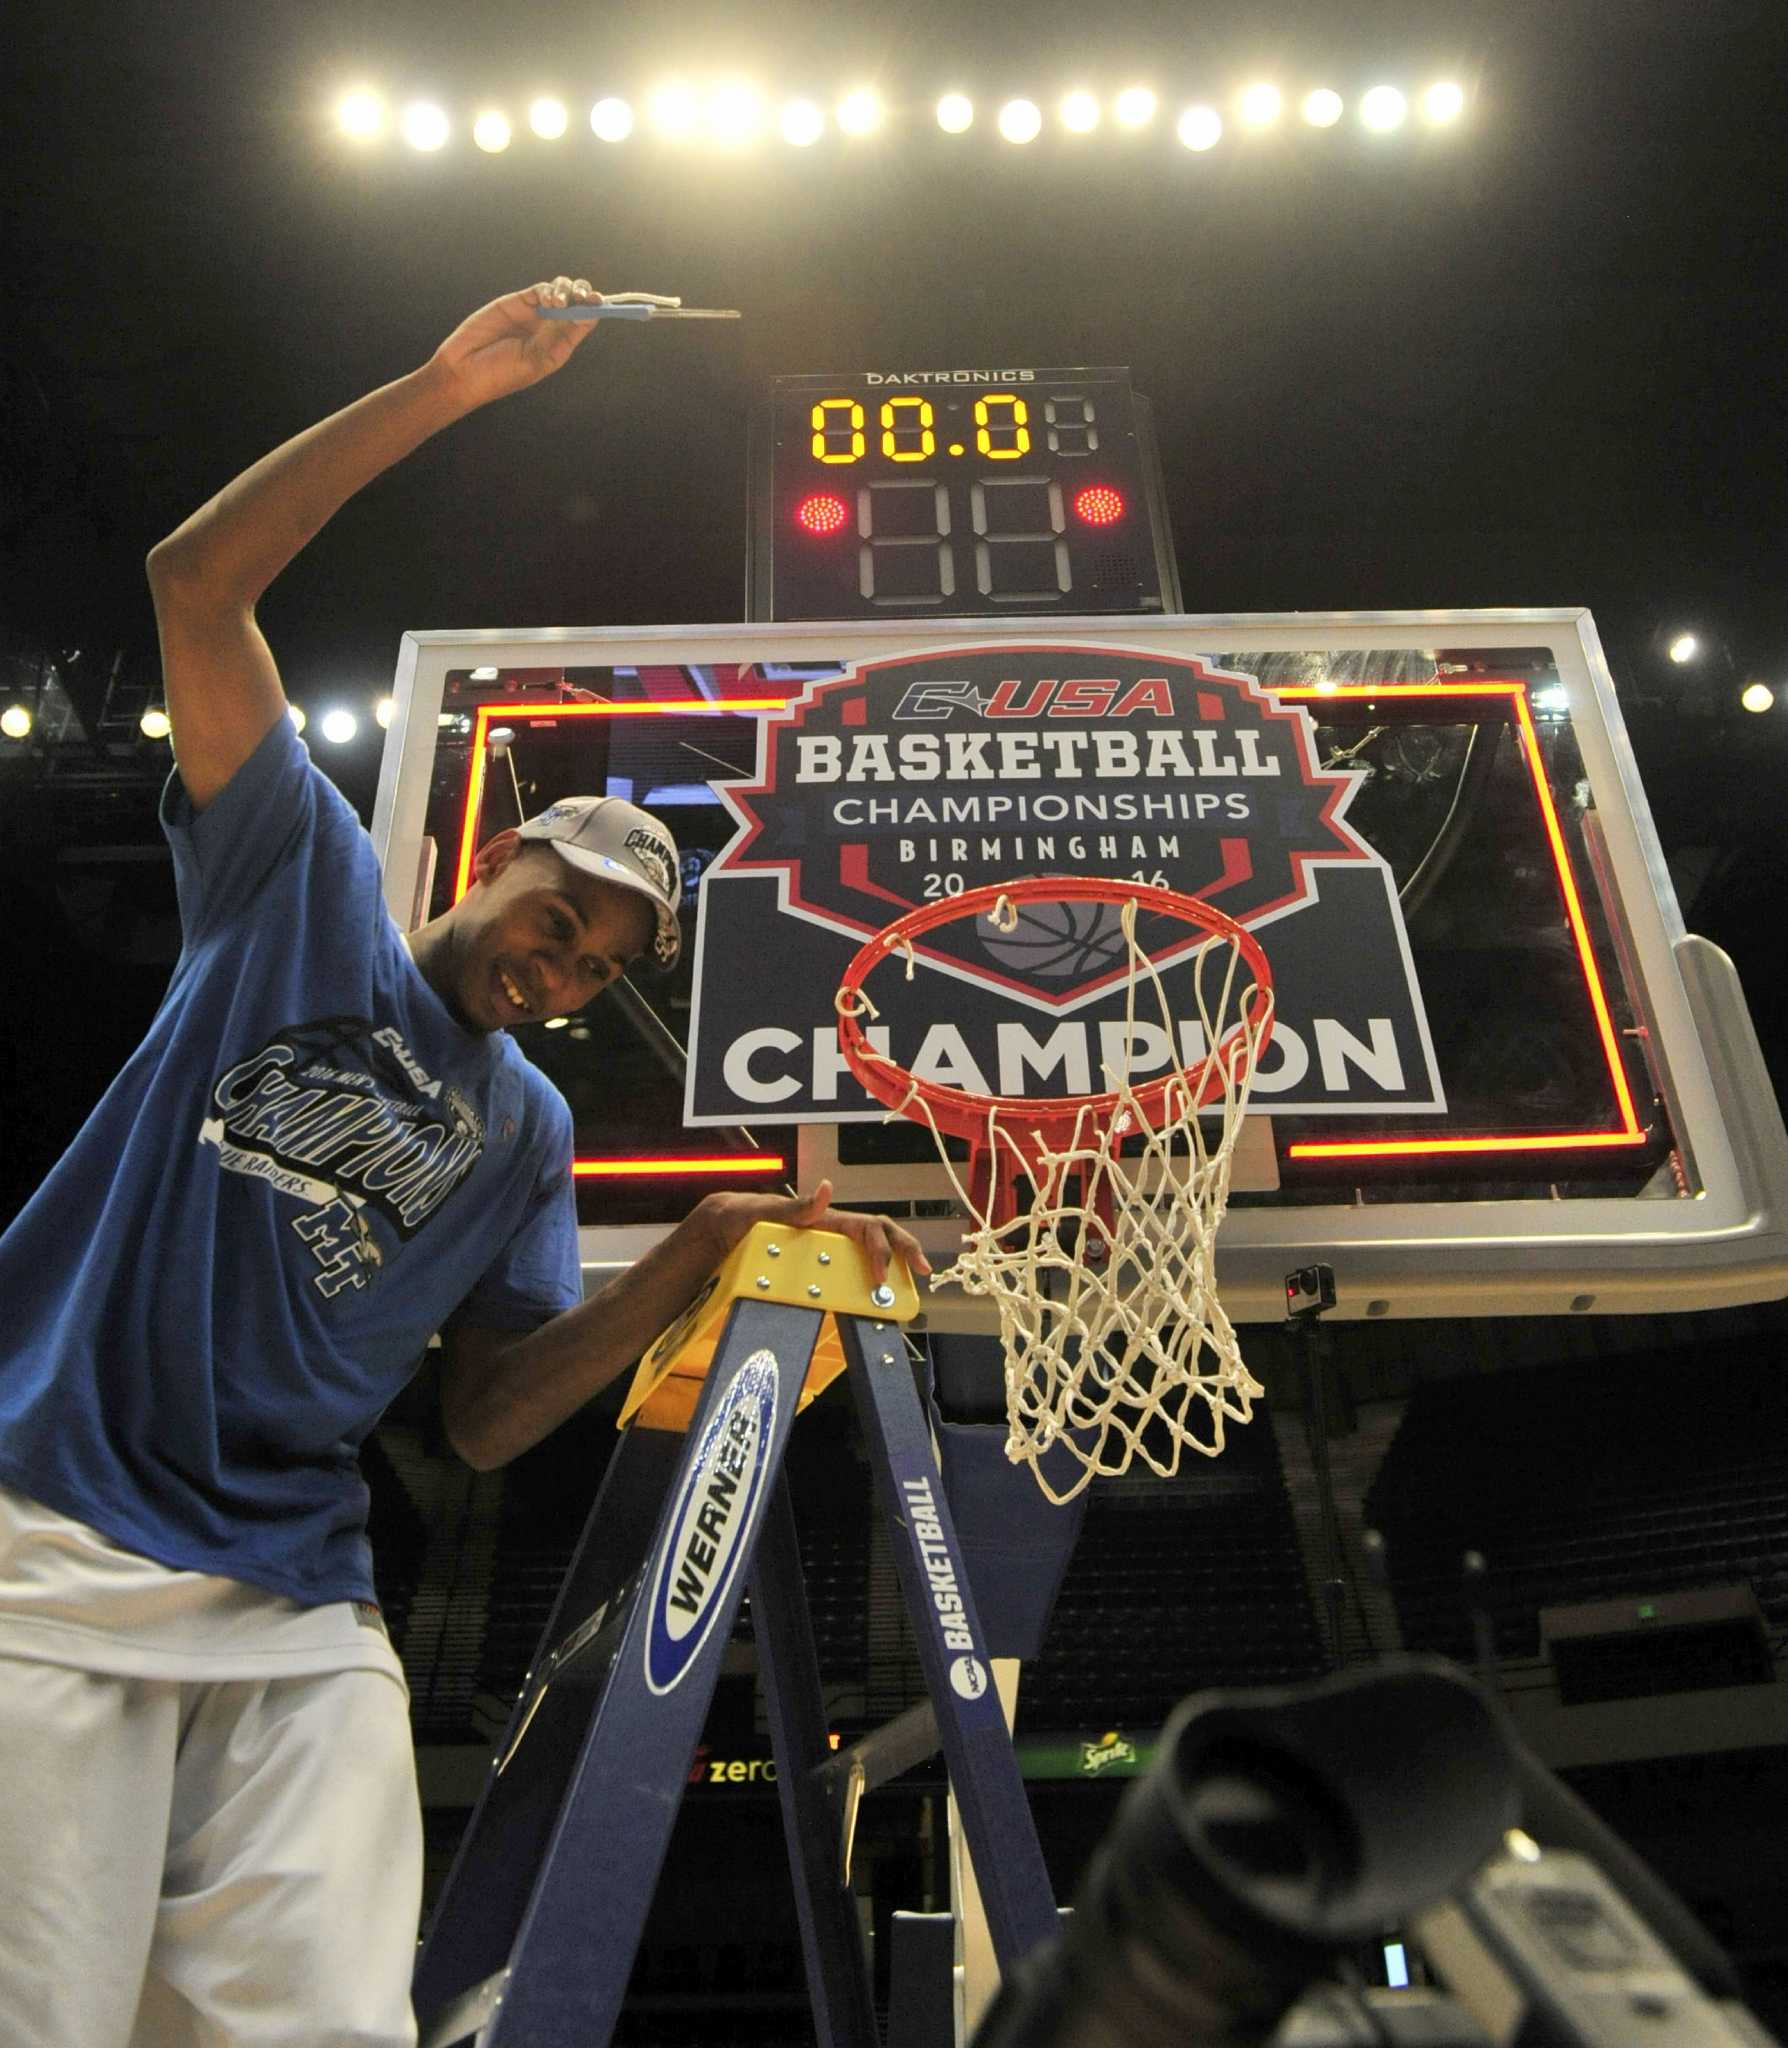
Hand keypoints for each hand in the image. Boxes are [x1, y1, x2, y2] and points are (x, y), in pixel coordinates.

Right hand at [428, 276, 603, 409]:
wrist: (464, 370)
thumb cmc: (501, 374)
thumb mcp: (535, 361)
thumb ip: (558, 337)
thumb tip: (586, 315)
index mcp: (559, 346)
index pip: (585, 322)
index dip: (595, 309)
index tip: (601, 302)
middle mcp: (550, 328)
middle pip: (576, 303)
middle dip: (584, 294)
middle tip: (585, 295)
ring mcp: (533, 314)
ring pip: (560, 291)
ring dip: (566, 290)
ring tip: (557, 302)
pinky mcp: (516, 303)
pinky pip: (538, 290)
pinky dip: (547, 289)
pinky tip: (547, 299)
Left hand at [700, 1180, 932, 1287]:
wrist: (718, 1234)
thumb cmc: (740, 1216)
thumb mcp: (761, 1212)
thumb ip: (793, 1206)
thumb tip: (826, 1190)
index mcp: (824, 1219)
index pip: (868, 1227)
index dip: (883, 1249)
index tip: (881, 1277)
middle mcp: (830, 1233)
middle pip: (880, 1237)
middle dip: (905, 1251)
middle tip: (923, 1273)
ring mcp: (824, 1250)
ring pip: (867, 1257)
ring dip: (890, 1270)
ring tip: (904, 1293)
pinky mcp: (814, 1267)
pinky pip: (844, 1276)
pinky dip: (862, 1287)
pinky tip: (871, 1303)